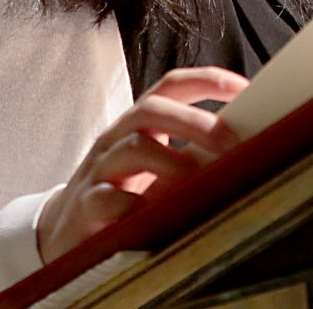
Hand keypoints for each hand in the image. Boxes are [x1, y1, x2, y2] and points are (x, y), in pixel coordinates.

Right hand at [36, 66, 247, 263]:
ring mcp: (99, 169)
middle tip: (231, 141)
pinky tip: (158, 216)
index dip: (207, 80)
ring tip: (201, 180)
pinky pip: (109, 198)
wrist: (63, 231)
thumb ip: (191, 152)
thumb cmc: (122, 192)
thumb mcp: (156, 166)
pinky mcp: (85, 206)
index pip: (172, 85)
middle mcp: (117, 137)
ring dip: (173, 162)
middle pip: (152, 109)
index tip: (246, 87)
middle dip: (195, 121)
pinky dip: (137, 205)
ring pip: (134, 147)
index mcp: (139, 122)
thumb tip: (249, 145)